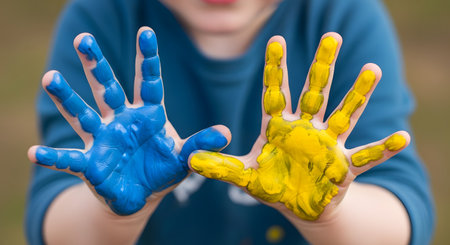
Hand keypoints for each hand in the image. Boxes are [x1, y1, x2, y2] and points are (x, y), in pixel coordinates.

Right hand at [27, 27, 229, 214]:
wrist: (142, 194)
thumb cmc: (162, 169)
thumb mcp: (184, 157)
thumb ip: (200, 145)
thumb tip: (225, 133)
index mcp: (148, 114)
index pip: (148, 82)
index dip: (148, 59)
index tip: (146, 32)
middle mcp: (122, 120)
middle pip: (108, 88)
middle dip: (97, 64)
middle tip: (83, 38)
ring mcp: (103, 138)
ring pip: (83, 113)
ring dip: (67, 97)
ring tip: (51, 78)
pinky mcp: (91, 163)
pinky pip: (69, 159)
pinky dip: (52, 157)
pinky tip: (32, 153)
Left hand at [189, 33, 409, 221]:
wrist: (300, 205)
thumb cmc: (274, 185)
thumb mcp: (245, 176)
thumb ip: (220, 167)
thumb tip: (189, 162)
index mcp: (280, 127)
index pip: (276, 92)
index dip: (275, 68)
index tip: (275, 40)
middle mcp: (306, 129)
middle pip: (315, 92)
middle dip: (322, 66)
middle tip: (332, 36)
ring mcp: (327, 146)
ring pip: (345, 114)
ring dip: (357, 94)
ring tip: (371, 70)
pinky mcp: (343, 167)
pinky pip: (366, 156)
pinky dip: (383, 148)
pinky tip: (402, 138)